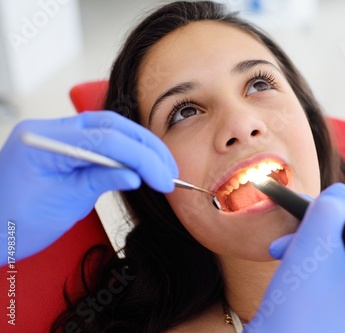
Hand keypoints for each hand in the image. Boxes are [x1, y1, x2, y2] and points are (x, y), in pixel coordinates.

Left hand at [0, 111, 177, 264]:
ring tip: (161, 168)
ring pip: (109, 129)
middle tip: (168, 171)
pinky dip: (123, 152)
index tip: (163, 179)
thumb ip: (100, 181)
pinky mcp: (64, 147)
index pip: (106, 139)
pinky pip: (100, 141)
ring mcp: (56, 136)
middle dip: (145, 148)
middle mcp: (50, 130)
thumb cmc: (13, 223)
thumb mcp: (64, 204)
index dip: (141, 158)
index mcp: (44, 140)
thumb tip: (135, 175)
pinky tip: (139, 165)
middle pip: (111, 126)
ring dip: (138, 147)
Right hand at [245, 183, 344, 332]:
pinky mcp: (334, 305)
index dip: (341, 211)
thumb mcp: (316, 239)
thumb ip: (330, 206)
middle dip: (317, 227)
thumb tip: (339, 191)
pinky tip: (285, 265)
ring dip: (305, 242)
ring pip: (333, 250)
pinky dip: (304, 261)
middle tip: (291, 234)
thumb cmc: (301, 297)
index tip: (314, 221)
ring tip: (281, 251)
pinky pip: (325, 270)